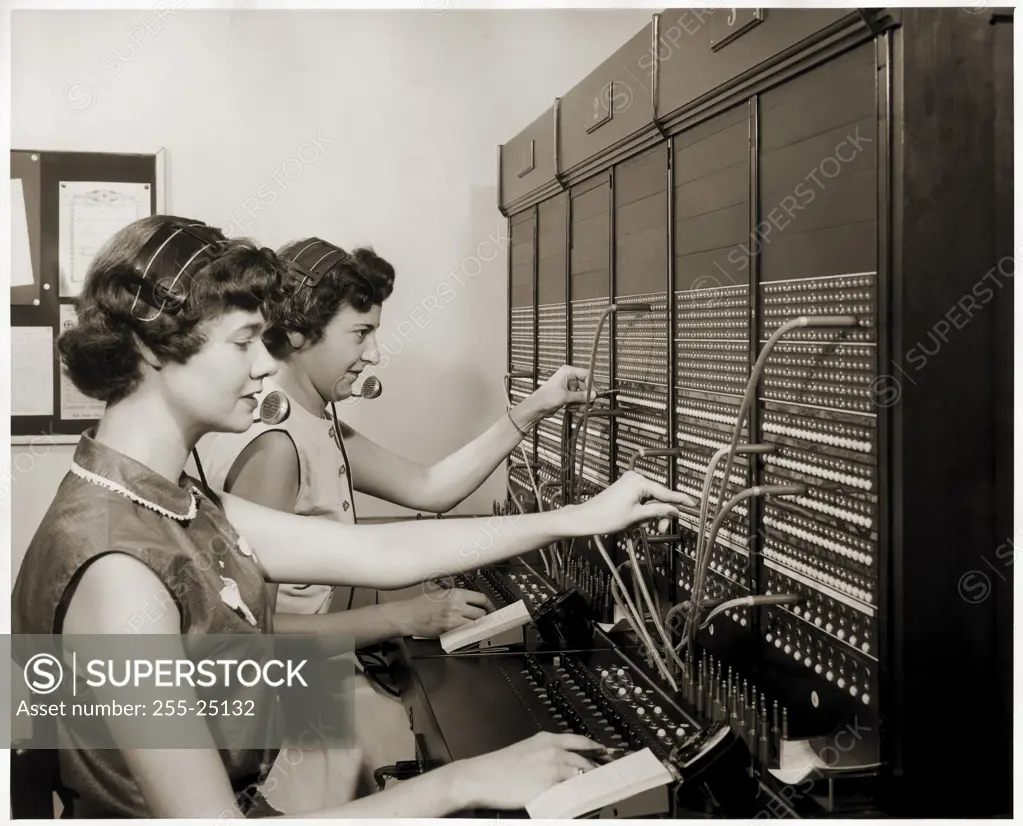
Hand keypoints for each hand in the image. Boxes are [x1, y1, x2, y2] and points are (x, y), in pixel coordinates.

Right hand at [393, 589, 493, 637]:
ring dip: (477, 625)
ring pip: (475, 623)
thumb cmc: (422, 604)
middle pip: (481, 612)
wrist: (408, 615)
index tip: (491, 609)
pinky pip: (465, 631)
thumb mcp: (441, 594)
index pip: (481, 598)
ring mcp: (454, 617)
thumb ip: (457, 598)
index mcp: (456, 593)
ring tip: (475, 626)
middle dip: (484, 617)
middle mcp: (457, 604)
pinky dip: (469, 632)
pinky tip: (467, 632)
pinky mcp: (449, 629)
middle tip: (484, 620)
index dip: (489, 605)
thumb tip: (472, 604)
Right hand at [453, 731, 602, 809]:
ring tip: (602, 790)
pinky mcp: (548, 788)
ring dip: (592, 784)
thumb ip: (547, 752)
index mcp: (547, 739)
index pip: (581, 741)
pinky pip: (571, 793)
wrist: (481, 777)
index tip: (608, 752)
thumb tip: (564, 763)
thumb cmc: (498, 766)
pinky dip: (580, 796)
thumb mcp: (526, 750)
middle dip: (600, 769)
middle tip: (611, 776)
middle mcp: (553, 751)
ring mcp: (552, 770)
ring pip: (582, 777)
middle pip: (586, 760)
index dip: (597, 747)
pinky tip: (586, 801)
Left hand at [513, 365, 595, 423]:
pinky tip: (570, 408)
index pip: (586, 374)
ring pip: (582, 394)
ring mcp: (568, 386)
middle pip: (586, 386)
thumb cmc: (545, 398)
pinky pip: (578, 399)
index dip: (590, 385)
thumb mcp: (565, 396)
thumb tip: (594, 395)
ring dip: (580, 403)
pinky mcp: (568, 395)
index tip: (592, 395)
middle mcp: (569, 377)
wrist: (536, 407)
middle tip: (585, 405)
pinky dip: (576, 405)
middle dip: (584, 397)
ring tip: (573, 407)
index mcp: (568, 372)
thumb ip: (581, 396)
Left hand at [572, 471, 696, 536]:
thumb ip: (658, 511)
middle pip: (658, 498)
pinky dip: (640, 513)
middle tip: (659, 529)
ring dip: (647, 517)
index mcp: (639, 482)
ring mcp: (629, 483)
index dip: (679, 500)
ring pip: (649, 502)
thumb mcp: (637, 517)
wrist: (586, 518)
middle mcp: (635, 478)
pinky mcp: (624, 489)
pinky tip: (633, 523)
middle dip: (658, 515)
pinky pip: (640, 501)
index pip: (665, 492)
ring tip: (637, 526)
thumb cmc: (608, 517)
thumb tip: (674, 510)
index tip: (692, 504)